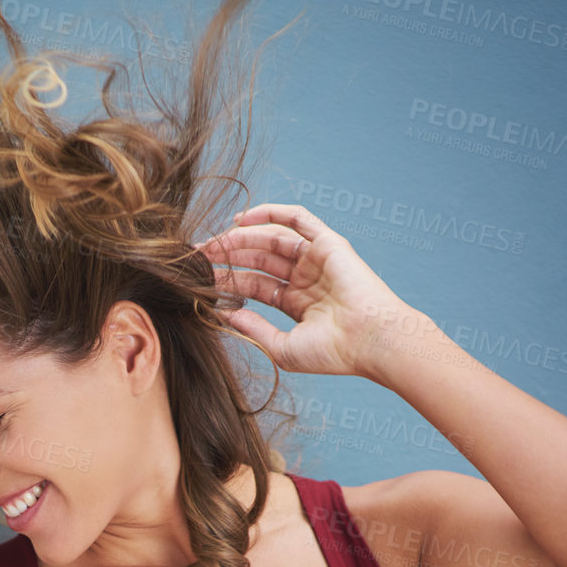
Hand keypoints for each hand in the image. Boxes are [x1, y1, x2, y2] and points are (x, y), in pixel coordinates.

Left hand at [199, 202, 414, 376]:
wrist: (370, 340)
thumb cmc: (333, 352)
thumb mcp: (282, 347)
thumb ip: (253, 328)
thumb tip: (224, 315)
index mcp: (298, 304)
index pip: (255, 285)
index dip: (228, 280)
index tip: (200, 280)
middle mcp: (306, 279)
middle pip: (258, 260)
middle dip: (228, 256)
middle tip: (196, 257)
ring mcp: (317, 259)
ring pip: (271, 240)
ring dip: (240, 238)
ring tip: (211, 243)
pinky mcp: (328, 243)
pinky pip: (296, 218)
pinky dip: (269, 213)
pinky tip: (241, 219)